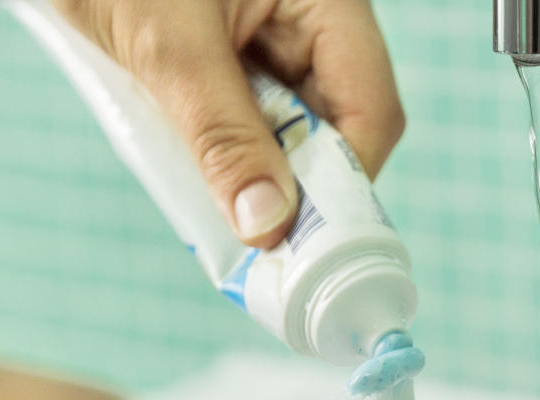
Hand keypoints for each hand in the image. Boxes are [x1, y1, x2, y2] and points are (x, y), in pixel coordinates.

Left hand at [54, 0, 404, 247]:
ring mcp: (276, 40)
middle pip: (338, 127)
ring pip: (293, 130)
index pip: (371, 110)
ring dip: (256, 170)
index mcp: (328, 4)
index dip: (345, 180)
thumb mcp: (168, 45)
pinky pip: (250, 120)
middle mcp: (314, 24)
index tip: (301, 236)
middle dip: (297, 182)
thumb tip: (267, 224)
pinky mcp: (236, 56)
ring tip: (218, 202)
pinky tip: (196, 168)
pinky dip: (226, 151)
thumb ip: (223, 133)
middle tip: (255, 234)